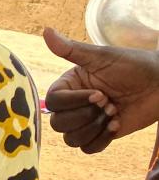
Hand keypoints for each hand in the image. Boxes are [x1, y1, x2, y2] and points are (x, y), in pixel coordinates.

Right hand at [42, 29, 158, 152]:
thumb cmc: (134, 66)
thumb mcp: (101, 57)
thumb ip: (71, 49)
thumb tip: (45, 31)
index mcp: (69, 86)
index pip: (52, 102)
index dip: (74, 102)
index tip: (100, 94)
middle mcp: (74, 104)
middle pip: (58, 124)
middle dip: (86, 116)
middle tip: (110, 103)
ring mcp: (86, 121)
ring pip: (71, 139)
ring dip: (94, 128)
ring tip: (114, 113)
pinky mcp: (101, 135)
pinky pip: (88, 148)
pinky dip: (101, 140)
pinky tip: (116, 124)